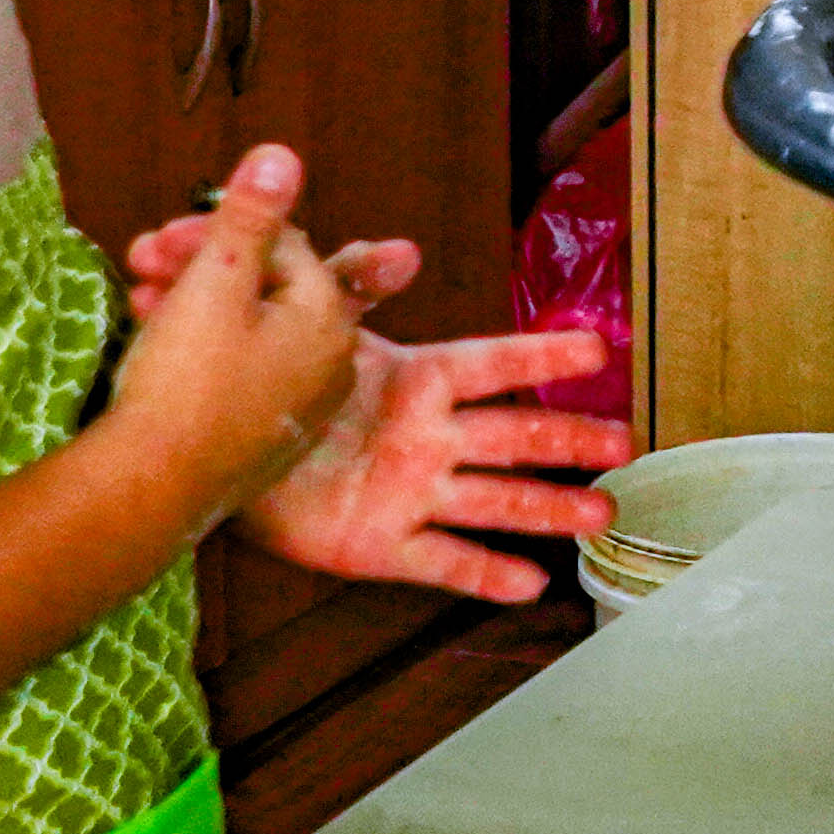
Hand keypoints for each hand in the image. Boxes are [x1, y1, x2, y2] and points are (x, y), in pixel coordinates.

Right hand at [101, 143, 376, 500]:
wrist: (148, 492)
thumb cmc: (186, 381)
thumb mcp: (215, 281)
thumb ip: (250, 215)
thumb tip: (284, 156)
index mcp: (329, 321)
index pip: (284, 246)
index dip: (218, 230)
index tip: (159, 238)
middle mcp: (328, 365)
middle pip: (267, 287)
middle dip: (201, 263)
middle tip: (140, 259)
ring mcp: (297, 407)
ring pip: (246, 329)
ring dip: (189, 301)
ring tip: (135, 298)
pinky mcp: (261, 439)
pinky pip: (237, 373)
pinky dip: (197, 348)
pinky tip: (152, 343)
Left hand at [238, 319, 635, 605]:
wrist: (208, 450)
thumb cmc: (267, 381)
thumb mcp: (311, 317)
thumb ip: (352, 280)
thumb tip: (403, 250)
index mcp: (417, 381)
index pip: (492, 364)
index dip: (541, 358)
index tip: (595, 351)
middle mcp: (428, 438)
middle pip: (513, 437)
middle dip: (569, 439)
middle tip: (625, 443)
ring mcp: (409, 493)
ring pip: (495, 500)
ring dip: (549, 508)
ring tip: (602, 514)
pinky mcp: (379, 544)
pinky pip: (442, 562)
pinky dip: (486, 574)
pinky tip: (531, 584)